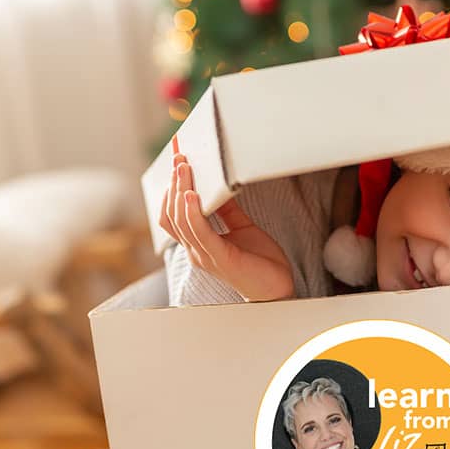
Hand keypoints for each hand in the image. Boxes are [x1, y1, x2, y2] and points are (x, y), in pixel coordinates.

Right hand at [159, 151, 294, 301]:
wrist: (278, 290)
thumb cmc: (260, 263)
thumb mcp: (243, 228)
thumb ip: (228, 211)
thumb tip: (220, 186)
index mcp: (198, 243)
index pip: (173, 215)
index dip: (171, 190)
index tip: (178, 163)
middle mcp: (196, 250)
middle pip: (172, 215)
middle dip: (174, 184)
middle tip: (179, 159)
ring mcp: (205, 255)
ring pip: (182, 221)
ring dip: (181, 191)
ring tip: (184, 169)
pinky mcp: (221, 258)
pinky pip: (200, 232)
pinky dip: (193, 212)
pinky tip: (193, 195)